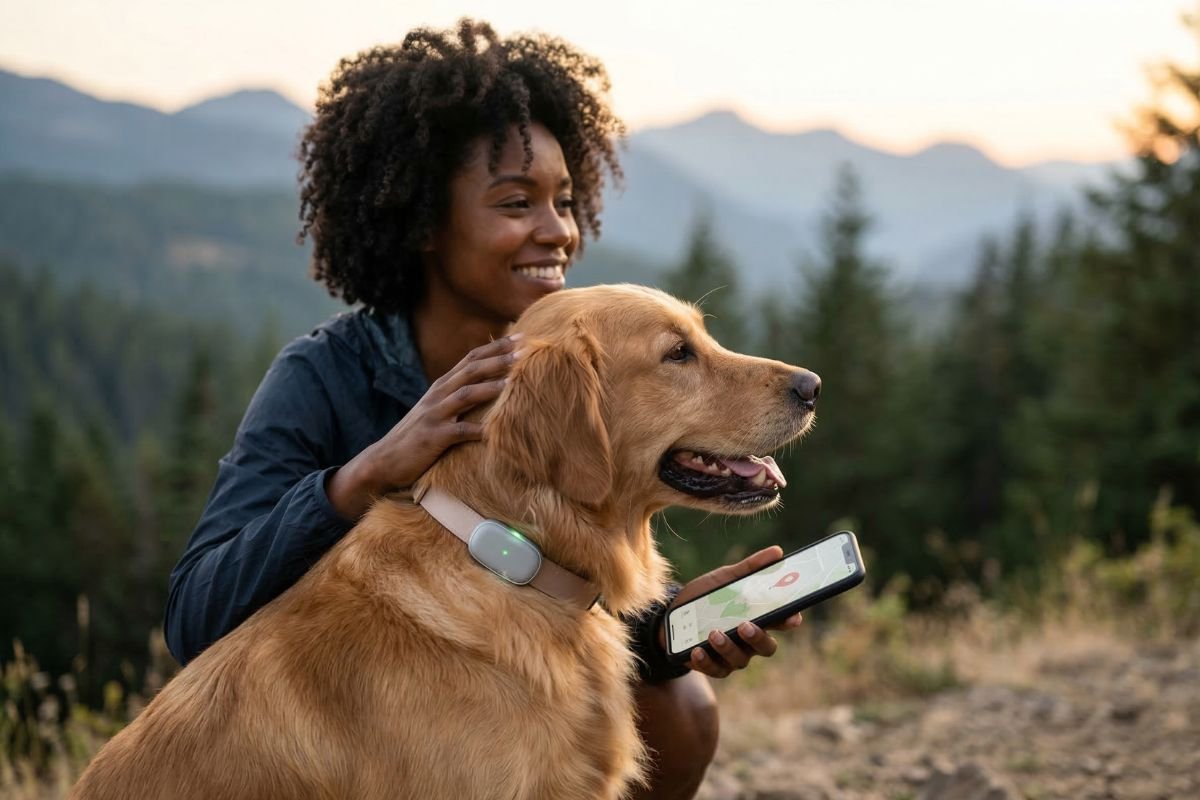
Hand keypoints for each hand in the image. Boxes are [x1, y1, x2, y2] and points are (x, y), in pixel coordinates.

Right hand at [327, 333, 523, 518]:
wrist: (385, 460)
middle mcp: (438, 395)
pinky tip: (494, 431)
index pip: (471, 359)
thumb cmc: (418, 435)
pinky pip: (459, 432)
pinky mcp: (434, 437)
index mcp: (442, 386)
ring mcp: (435, 415)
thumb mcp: (437, 409)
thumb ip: (459, 396)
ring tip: (512, 381)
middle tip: (523, 350)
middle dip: (497, 359)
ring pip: (466, 394)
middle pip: (471, 370)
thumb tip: (490, 386)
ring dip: (490, 387)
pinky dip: (478, 430)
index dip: (495, 347)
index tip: (520, 337)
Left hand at [663, 546, 803, 678]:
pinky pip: (714, 669)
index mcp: (758, 619)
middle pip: (766, 647)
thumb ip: (750, 568)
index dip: (790, 621)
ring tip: (714, 633)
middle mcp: (750, 641)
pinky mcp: (712, 665)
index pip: (782, 622)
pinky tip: (697, 650)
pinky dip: (706, 661)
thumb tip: (777, 551)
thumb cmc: (707, 596)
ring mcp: (732, 656)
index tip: (792, 618)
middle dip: (757, 638)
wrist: (673, 613)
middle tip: (745, 625)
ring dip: (728, 647)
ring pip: (740, 660)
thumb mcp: (725, 579)